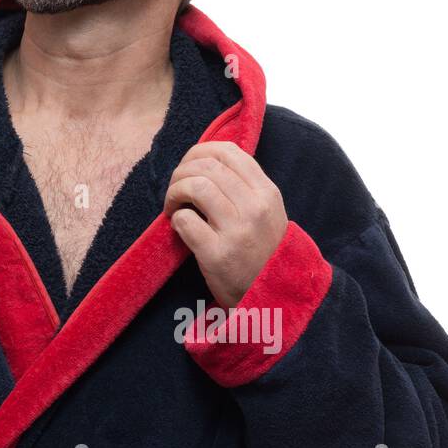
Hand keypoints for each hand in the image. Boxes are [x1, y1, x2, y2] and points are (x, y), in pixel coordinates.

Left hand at [163, 141, 286, 307]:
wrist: (274, 295)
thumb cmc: (263, 251)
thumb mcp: (268, 212)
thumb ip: (245, 186)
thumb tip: (207, 159)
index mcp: (267, 193)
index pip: (228, 152)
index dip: (199, 151)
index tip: (188, 165)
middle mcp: (254, 208)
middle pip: (206, 166)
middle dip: (181, 172)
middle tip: (175, 189)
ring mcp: (237, 231)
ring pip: (195, 187)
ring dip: (174, 192)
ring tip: (173, 206)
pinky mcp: (217, 255)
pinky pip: (185, 221)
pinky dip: (175, 220)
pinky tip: (179, 227)